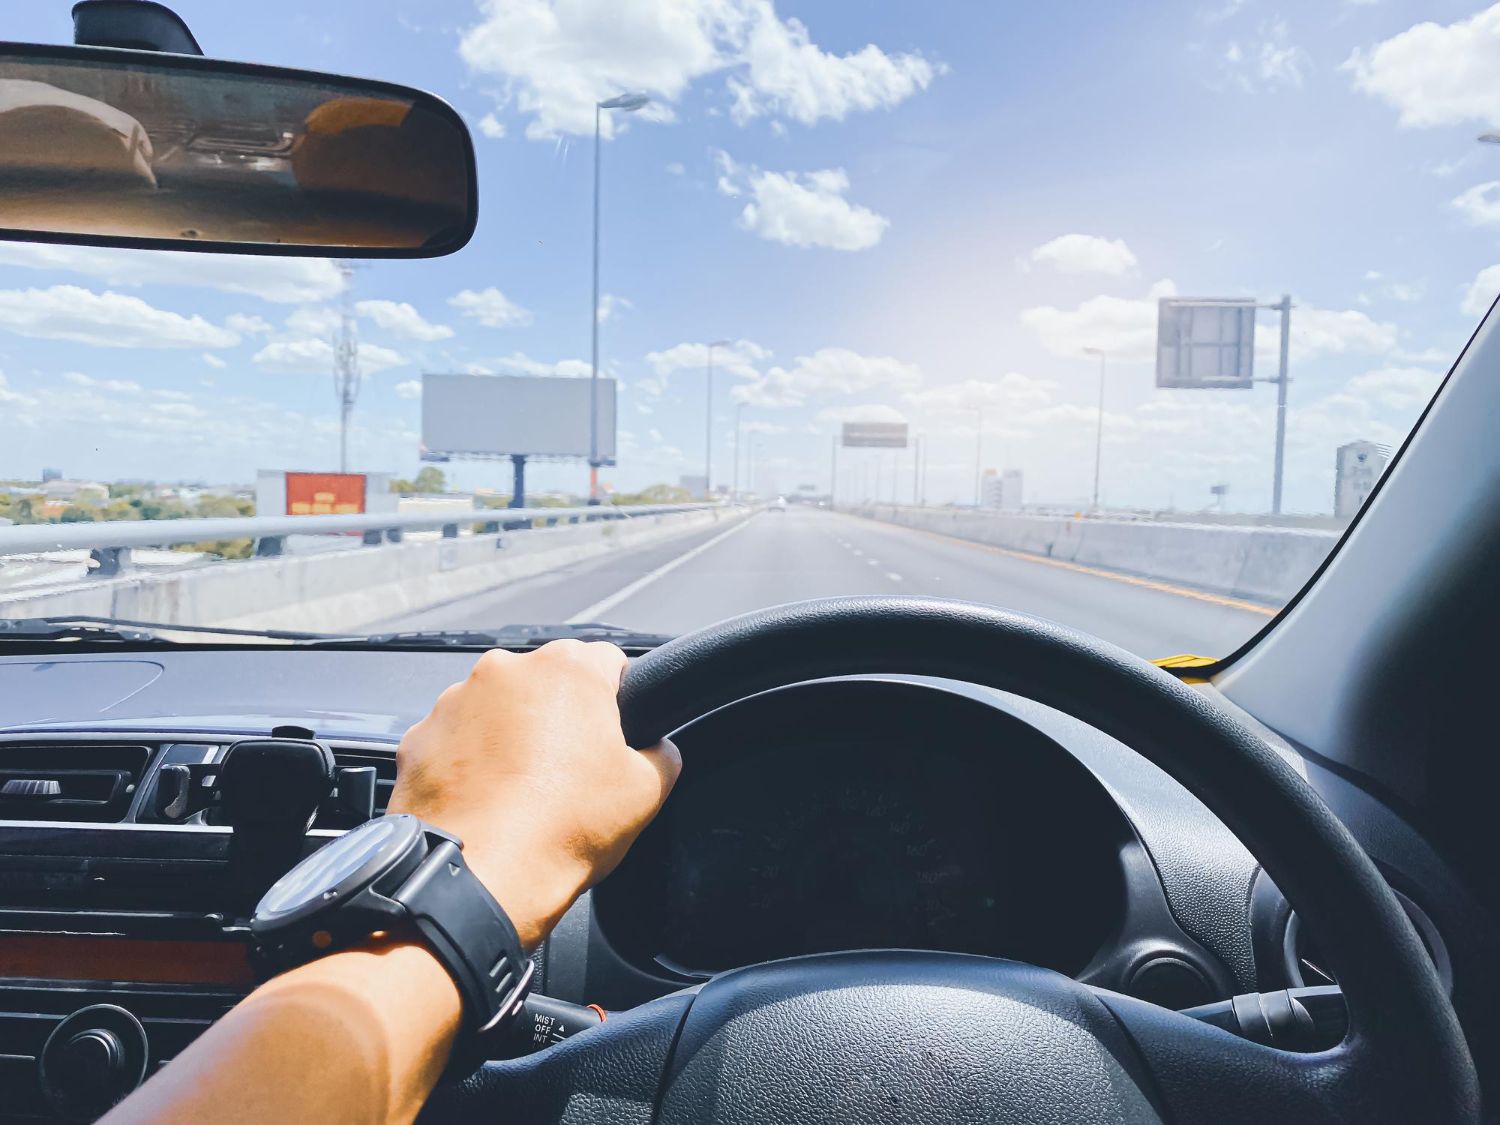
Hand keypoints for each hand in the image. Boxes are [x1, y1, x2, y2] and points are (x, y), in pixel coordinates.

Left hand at [388, 640, 679, 948]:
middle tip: (570, 771)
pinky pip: (457, 740)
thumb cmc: (559, 830)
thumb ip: (662, 754)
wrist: (476, 879)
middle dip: (560, 716)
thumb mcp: (647, 792)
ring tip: (524, 792)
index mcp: (568, 669)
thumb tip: (657, 750)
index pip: (609, 662)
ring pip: (498, 708)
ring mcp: (455, 701)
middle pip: (548, 682)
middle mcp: (506, 670)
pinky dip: (471, 761)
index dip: (619, 701)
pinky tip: (488, 801)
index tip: (615, 734)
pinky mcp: (419, 737)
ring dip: (512, 736)